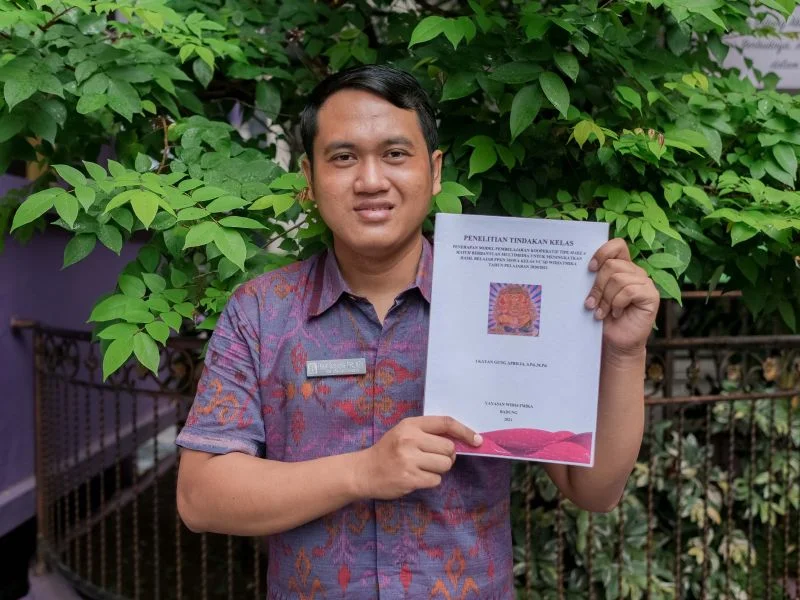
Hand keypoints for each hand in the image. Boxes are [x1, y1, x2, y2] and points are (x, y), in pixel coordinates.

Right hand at [354, 416, 481, 499]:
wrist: (364, 471)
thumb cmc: (388, 450)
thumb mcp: (405, 433)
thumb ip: (428, 433)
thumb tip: (461, 440)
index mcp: (411, 425)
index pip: (445, 423)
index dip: (465, 431)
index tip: (477, 440)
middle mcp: (410, 439)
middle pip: (449, 448)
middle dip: (446, 456)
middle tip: (432, 458)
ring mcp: (409, 460)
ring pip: (444, 465)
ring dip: (438, 469)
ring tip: (422, 468)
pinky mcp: (410, 479)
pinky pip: (436, 480)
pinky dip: (430, 480)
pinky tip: (416, 477)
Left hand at [584, 238, 659, 355]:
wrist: (615, 342)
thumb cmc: (604, 317)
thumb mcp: (595, 295)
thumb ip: (593, 279)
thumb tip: (577, 266)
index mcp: (622, 267)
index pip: (617, 245)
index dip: (602, 253)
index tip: (589, 269)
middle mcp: (635, 272)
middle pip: (612, 265)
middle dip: (597, 286)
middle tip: (591, 303)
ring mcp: (645, 283)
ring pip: (619, 279)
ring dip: (606, 298)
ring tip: (602, 312)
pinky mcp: (651, 296)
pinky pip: (629, 291)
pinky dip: (618, 304)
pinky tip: (616, 314)